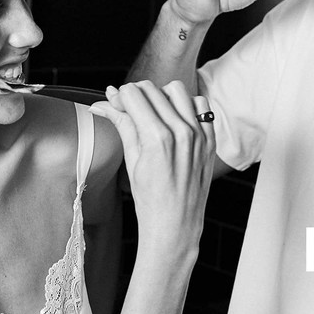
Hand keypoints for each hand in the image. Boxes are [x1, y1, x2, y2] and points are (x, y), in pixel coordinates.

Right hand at [89, 81, 215, 252]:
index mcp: (157, 138)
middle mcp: (181, 132)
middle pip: (151, 89)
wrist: (176, 223)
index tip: (115, 104)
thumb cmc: (150, 198)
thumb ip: (121, 124)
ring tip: (153, 113)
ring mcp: (199, 134)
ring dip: (161, 95)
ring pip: (176, 89)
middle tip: (129, 109)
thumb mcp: (131, 159)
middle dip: (135, 95)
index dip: (120, 97)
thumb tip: (103, 103)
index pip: (133, 94)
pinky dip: (186, 105)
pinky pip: (200, 104)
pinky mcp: (210, 138)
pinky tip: (175, 119)